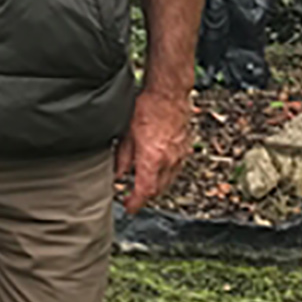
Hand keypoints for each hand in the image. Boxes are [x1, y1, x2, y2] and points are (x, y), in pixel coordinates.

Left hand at [114, 90, 193, 213]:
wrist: (169, 93)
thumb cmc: (146, 108)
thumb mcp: (126, 133)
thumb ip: (122, 157)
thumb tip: (117, 174)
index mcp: (152, 159)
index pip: (145, 191)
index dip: (136, 203)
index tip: (129, 208)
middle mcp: (169, 161)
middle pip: (158, 189)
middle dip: (144, 196)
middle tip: (131, 197)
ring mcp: (179, 156)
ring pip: (168, 181)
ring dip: (155, 186)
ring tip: (142, 184)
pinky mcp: (184, 149)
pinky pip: (175, 170)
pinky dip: (165, 175)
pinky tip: (156, 169)